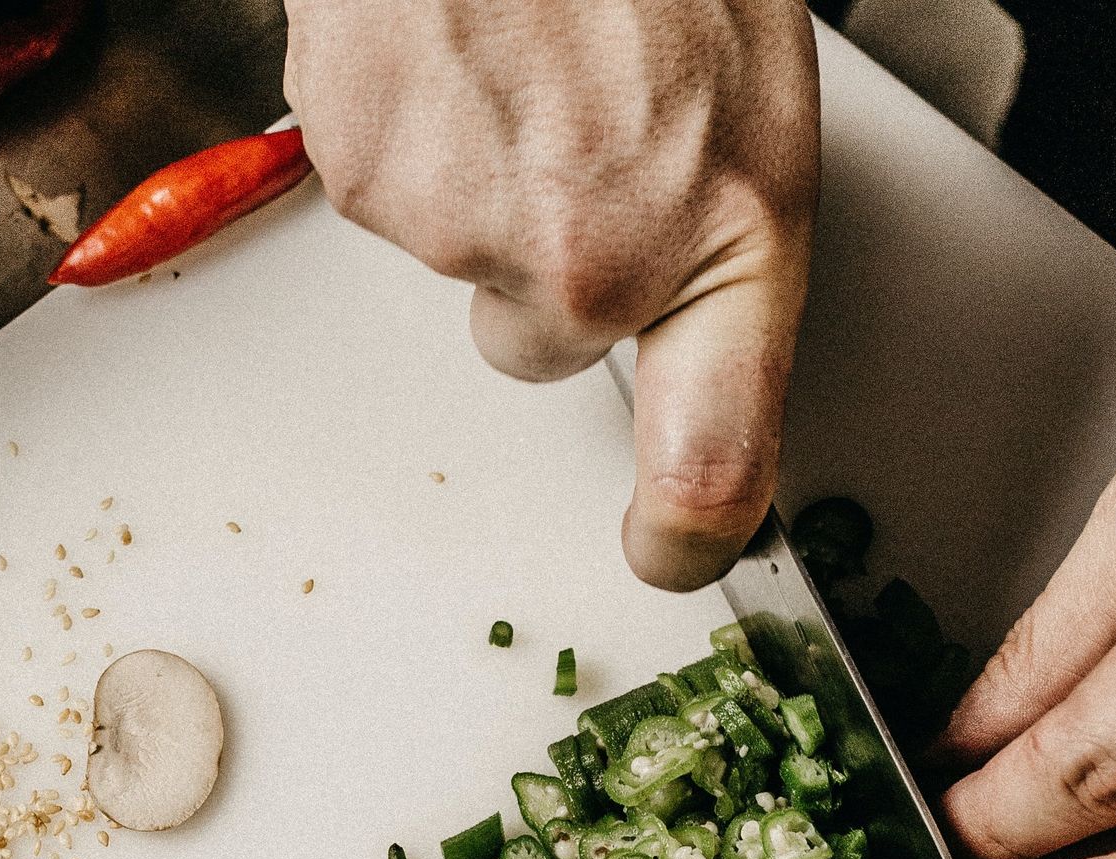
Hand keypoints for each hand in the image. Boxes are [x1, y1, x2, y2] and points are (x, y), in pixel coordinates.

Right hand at [283, 0, 818, 588]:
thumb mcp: (753, 109)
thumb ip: (713, 250)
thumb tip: (673, 346)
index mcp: (726, 242)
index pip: (716, 463)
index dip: (687, 533)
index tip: (668, 551)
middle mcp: (592, 263)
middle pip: (538, 343)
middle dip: (549, 262)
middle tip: (578, 134)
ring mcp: (465, 225)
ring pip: (456, 256)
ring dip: (479, 176)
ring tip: (520, 57)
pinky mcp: (362, 170)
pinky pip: (382, 186)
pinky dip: (409, 128)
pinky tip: (455, 47)